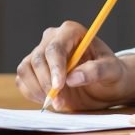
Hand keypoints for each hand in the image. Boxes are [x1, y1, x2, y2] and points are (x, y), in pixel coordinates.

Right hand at [16, 21, 134, 110]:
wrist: (105, 85)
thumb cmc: (111, 73)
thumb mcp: (111, 72)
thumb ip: (95, 71)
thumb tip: (73, 78)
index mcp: (71, 32)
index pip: (55, 48)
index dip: (55, 68)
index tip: (59, 87)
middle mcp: (53, 38)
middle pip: (38, 59)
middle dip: (47, 83)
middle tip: (60, 103)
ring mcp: (41, 52)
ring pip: (26, 68)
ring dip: (38, 89)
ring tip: (57, 103)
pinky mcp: (34, 68)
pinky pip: (22, 79)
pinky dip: (31, 92)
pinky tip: (47, 100)